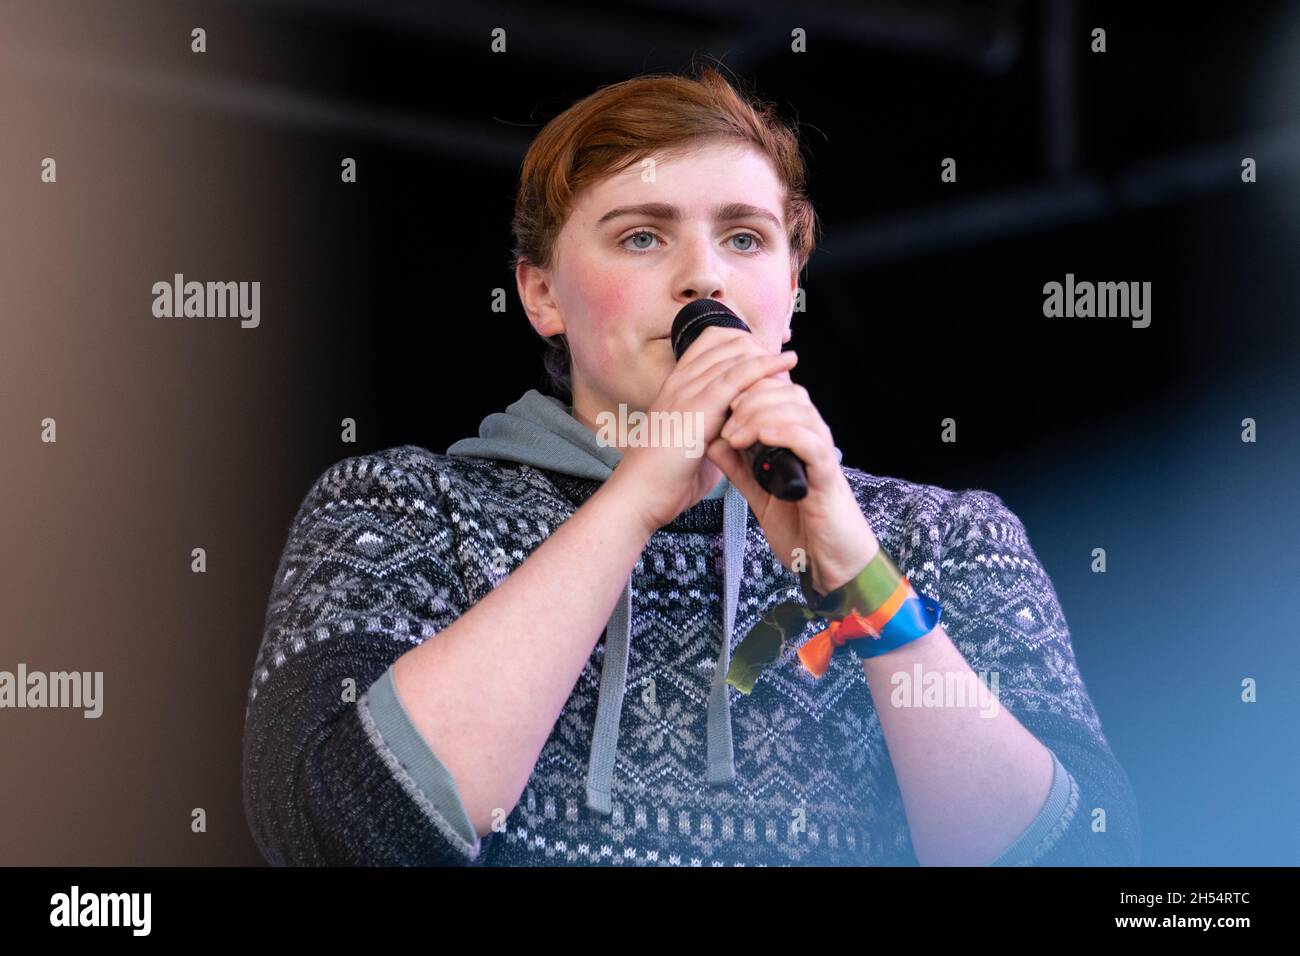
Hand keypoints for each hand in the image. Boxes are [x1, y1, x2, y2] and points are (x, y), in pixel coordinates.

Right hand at [613, 325, 798, 533]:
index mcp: (676, 387)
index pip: (711, 343)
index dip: (743, 345)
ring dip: (767, 356)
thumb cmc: (665, 480)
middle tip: (782, 366)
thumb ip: (718, 435)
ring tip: (790, 365)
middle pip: (727, 340)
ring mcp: (687, 390)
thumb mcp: (696, 448)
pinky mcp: (698, 405)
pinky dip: (767, 365)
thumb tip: (743, 437)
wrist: (639, 496)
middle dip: (759, 348)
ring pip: (736, 353)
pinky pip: (739, 375)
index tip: (766, 360)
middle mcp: (680, 381)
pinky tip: (787, 364)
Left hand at [705, 375, 879, 596]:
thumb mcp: (759, 492)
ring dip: (764, 415)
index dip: (750, 390)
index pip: (778, 392)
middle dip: (752, 400)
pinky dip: (788, 434)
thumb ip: (739, 467)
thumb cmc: (800, 527)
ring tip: (738, 435)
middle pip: (789, 393)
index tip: (723, 408)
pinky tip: (765, 437)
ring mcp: (822, 456)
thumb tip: (712, 441)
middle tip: (727, 425)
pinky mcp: (827, 477)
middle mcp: (813, 440)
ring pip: (801, 412)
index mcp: (797, 439)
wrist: (826, 563)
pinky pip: (813, 444)